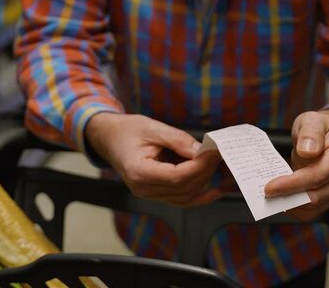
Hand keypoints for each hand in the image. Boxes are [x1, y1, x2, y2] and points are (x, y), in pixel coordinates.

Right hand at [85, 113, 221, 206]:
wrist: (110, 138)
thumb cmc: (127, 131)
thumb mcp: (153, 127)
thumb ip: (178, 140)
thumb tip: (202, 151)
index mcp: (139, 172)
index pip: (177, 177)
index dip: (199, 167)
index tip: (213, 153)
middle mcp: (143, 189)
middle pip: (184, 188)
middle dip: (205, 172)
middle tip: (218, 153)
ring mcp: (149, 194)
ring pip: (185, 197)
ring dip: (204, 182)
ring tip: (216, 164)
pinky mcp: (155, 193)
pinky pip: (180, 200)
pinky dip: (198, 195)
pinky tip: (213, 190)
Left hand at [264, 109, 328, 219]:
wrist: (327, 136)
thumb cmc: (320, 128)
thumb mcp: (313, 120)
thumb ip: (310, 133)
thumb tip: (308, 150)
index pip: (317, 176)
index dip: (292, 184)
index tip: (270, 187)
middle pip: (315, 196)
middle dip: (288, 196)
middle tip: (265, 192)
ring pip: (312, 208)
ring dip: (290, 203)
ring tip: (272, 195)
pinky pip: (311, 211)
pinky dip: (294, 207)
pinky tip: (281, 197)